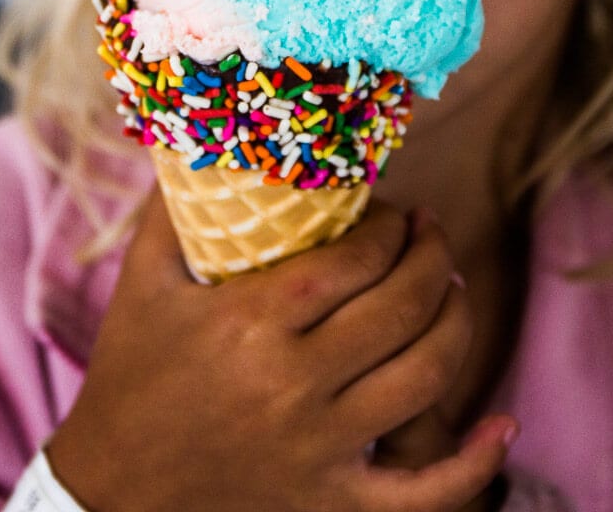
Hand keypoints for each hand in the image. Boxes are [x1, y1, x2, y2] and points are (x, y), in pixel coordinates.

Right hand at [47, 188, 516, 511]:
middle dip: (433, 257)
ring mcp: (318, 449)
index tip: (393, 212)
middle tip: (432, 232)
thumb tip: (205, 137)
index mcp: (250, 322)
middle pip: (401, 307)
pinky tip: (500, 426)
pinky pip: (423, 495)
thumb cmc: (130, 374)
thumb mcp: (142, 281)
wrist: (112, 490)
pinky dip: (472, 466)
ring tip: (452, 290)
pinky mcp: (329, 505)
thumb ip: (175, 205)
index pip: (356, 259)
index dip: (390, 228)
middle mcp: (293, 384)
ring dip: (455, 321)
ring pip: (425, 377)